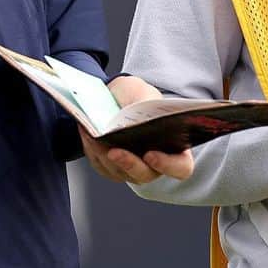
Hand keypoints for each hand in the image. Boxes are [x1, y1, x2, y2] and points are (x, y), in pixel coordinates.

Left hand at [80, 75, 194, 184]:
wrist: (116, 97)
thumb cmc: (137, 96)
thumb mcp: (144, 92)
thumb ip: (145, 102)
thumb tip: (136, 113)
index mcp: (174, 147)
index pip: (180, 167)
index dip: (168, 165)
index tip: (151, 154)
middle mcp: (155, 164)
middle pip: (145, 175)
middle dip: (128, 164)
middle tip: (114, 150)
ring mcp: (132, 169)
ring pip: (118, 172)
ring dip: (104, 154)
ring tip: (94, 134)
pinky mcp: (111, 168)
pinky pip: (101, 165)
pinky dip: (93, 150)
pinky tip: (87, 132)